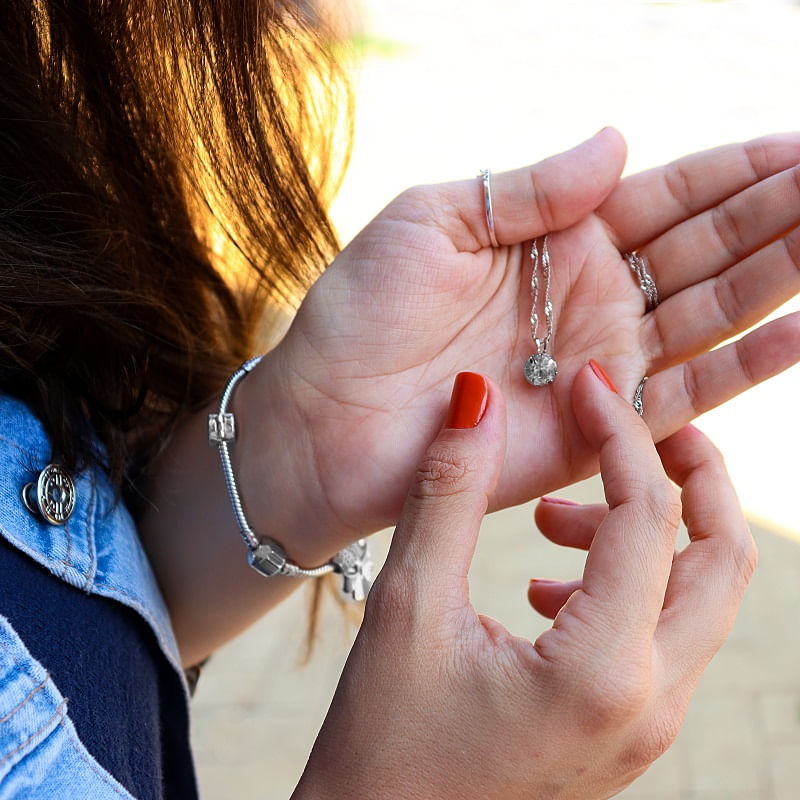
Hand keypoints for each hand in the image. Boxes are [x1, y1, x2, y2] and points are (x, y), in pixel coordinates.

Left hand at [246, 128, 799, 560]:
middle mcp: (586, 299)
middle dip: (772, 216)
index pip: (662, 196)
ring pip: (708, 313)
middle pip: (701, 249)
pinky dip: (743, 364)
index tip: (799, 146)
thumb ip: (527, 188)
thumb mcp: (434, 220)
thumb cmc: (360, 316)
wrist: (324, 422)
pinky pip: (684, 394)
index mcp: (549, 241)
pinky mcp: (597, 429)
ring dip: (775, 277)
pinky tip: (798, 327)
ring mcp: (598, 364)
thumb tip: (620, 139)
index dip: (731, 171)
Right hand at [292, 365, 755, 799]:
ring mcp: (647, 724)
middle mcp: (650, 704)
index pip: (646, 517)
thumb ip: (448, 493)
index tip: (586, 386)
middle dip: (692, 476)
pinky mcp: (627, 729)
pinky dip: (629, 583)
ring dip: (651, 533)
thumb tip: (477, 399)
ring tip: (554, 518)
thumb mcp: (410, 606)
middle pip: (723, 560)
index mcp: (602, 672)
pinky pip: (664, 635)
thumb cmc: (383, 747)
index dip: (619, 436)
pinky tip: (546, 584)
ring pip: (700, 598)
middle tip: (634, 425)